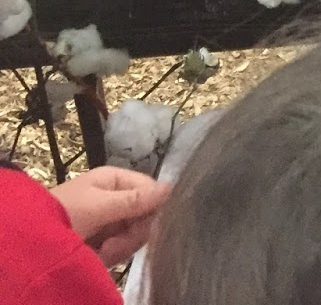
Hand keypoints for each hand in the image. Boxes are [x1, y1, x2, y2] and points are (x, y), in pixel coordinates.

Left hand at [51, 165, 168, 266]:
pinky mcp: (106, 238)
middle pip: (147, 213)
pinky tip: (100, 255)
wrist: (33, 243)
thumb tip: (172, 188)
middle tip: (113, 244)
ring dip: (122, 245)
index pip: (151, 189)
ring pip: (137, 232)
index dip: (153, 208)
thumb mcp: (100, 205)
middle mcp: (117, 196)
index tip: (143, 224)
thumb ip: (135, 200)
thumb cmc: (66, 214)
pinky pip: (124, 245)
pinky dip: (114, 253)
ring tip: (102, 251)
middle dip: (132, 232)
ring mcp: (111, 218)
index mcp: (116, 179)